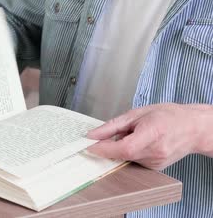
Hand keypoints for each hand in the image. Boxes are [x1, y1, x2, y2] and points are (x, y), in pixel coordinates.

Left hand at [86, 104, 212, 170]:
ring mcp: (156, 163)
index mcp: (152, 134)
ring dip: (122, 147)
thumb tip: (92, 135)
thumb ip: (112, 126)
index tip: (88, 146)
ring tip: (136, 133)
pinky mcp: (155, 168)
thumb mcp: (137, 113)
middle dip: (110, 145)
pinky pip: (134, 160)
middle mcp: (155, 152)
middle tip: (114, 133)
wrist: (194, 128)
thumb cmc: (169, 116)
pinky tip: (142, 141)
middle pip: (122, 154)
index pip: (123, 148)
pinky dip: (131, 151)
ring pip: (126, 158)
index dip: (103, 149)